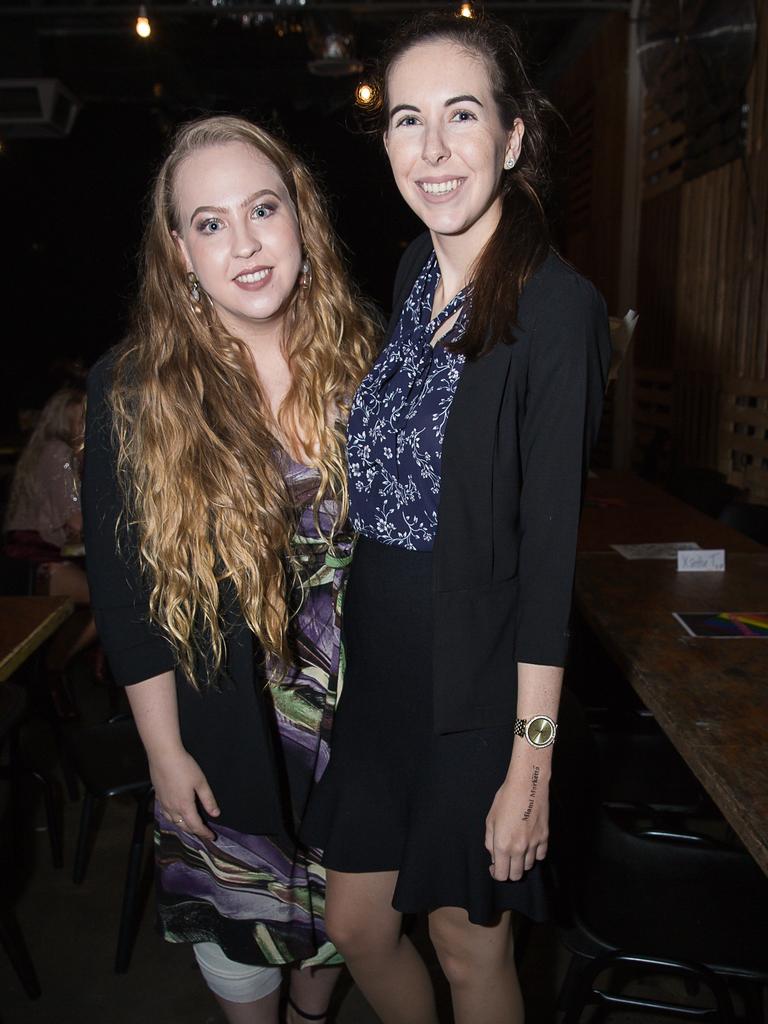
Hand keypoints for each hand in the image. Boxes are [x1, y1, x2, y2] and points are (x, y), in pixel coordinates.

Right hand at [149, 747, 219, 839]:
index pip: (195, 826)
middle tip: (203, 832)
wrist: (163, 756)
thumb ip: (208, 800)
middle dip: (194, 831)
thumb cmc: (184, 767)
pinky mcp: (158, 797)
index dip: (204, 833)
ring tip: (190, 826)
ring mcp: (163, 803)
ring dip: (183, 826)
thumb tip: (215, 814)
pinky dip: (172, 818)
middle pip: (183, 826)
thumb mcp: (201, 782)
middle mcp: (172, 808)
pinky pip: (165, 814)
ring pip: (173, 821)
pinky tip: (175, 814)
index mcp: (185, 806)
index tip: (212, 837)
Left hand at [485, 760, 549, 880]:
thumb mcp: (490, 819)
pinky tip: (529, 846)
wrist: (527, 785)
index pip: (501, 875)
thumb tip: (494, 856)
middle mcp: (519, 849)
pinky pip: (540, 856)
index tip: (494, 866)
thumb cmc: (506, 798)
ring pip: (529, 866)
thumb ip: (490, 842)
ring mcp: (534, 844)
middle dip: (509, 871)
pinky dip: (534, 855)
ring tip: (516, 850)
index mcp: (503, 845)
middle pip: (516, 875)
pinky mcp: (544, 837)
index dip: (496, 873)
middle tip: (505, 861)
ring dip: (521, 863)